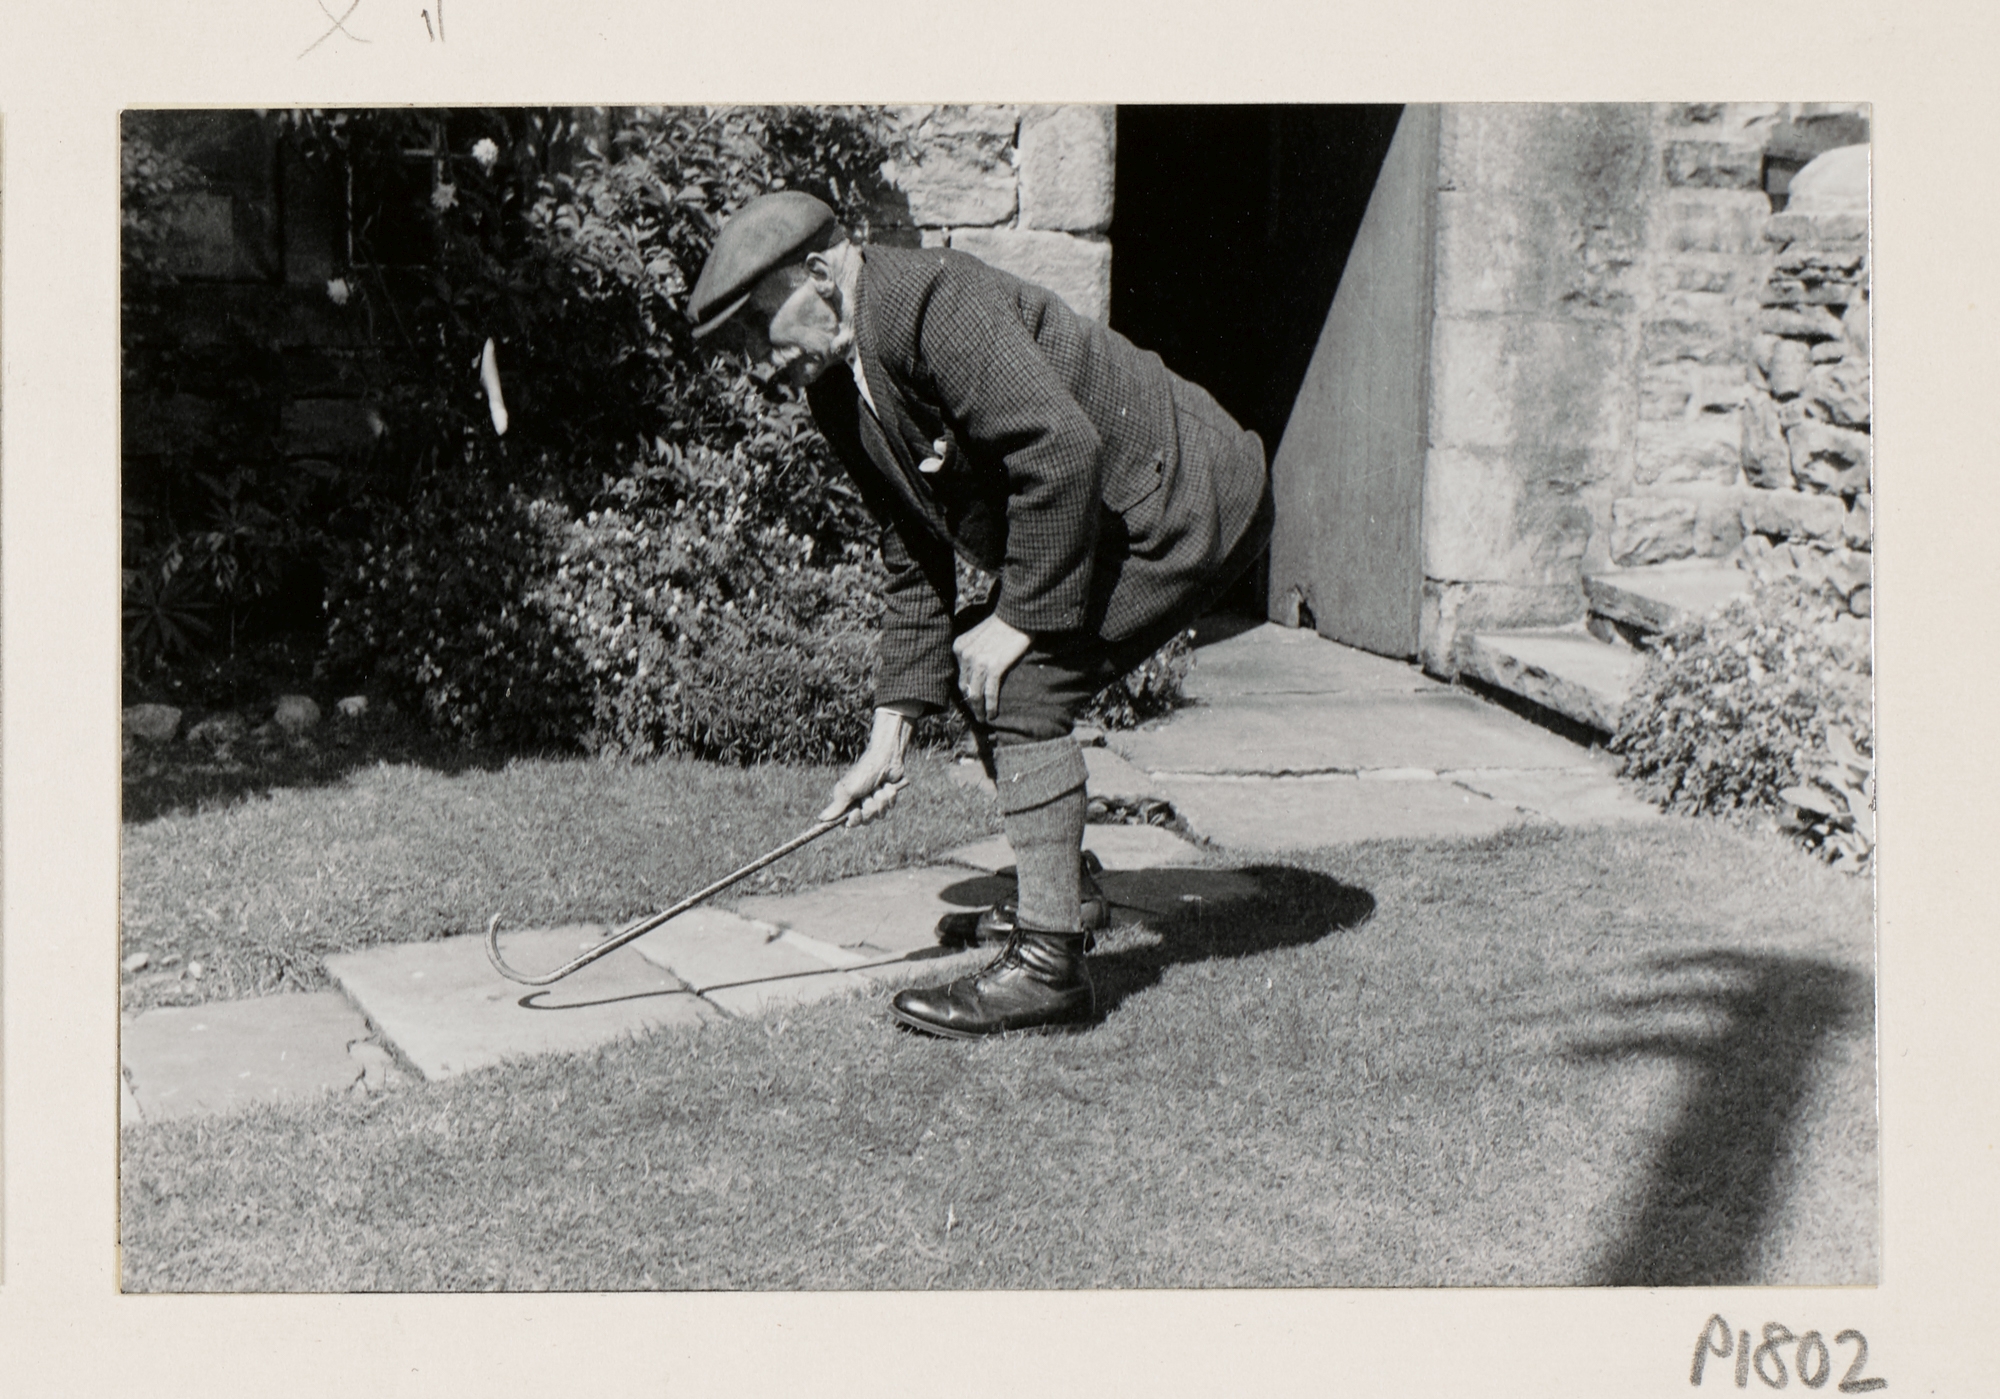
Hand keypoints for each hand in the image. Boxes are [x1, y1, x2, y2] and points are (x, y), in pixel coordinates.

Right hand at [818, 708, 913, 826]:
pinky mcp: (888, 798)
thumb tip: (821, 818)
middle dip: (869, 808)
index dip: (853, 819)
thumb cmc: (863, 773)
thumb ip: (837, 806)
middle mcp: (861, 804)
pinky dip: (889, 795)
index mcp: (848, 803)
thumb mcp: (847, 790)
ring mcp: (876, 802)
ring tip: (878, 786)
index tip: (856, 811)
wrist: (885, 759)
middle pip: (866, 820)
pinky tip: (887, 785)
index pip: (849, 822)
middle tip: (868, 795)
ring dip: (879, 799)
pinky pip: (890, 806)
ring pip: (880, 815)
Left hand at [952, 613, 1031, 722]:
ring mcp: (979, 661)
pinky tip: (993, 715)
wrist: (1018, 615)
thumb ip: (973, 652)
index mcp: (959, 647)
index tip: (972, 703)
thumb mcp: (979, 635)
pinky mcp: (994, 667)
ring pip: (975, 694)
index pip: (960, 677)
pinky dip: (990, 706)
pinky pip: (989, 693)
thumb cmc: (1003, 625)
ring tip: (985, 719)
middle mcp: (965, 655)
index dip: (966, 692)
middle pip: (965, 688)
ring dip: (980, 710)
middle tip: (978, 716)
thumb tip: (974, 675)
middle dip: (971, 705)